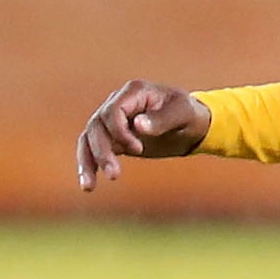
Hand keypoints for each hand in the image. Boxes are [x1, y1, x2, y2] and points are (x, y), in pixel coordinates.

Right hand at [76, 80, 209, 189]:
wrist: (191, 124)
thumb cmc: (188, 115)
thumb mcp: (183, 114)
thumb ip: (162, 119)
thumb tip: (137, 125)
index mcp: (134, 91)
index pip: (112, 111)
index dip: (119, 132)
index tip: (138, 149)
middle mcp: (118, 102)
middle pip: (96, 126)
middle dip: (102, 151)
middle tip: (114, 175)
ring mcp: (112, 120)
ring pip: (89, 138)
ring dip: (88, 161)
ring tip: (89, 187)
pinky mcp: (113, 138)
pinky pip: (92, 149)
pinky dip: (88, 165)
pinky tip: (88, 185)